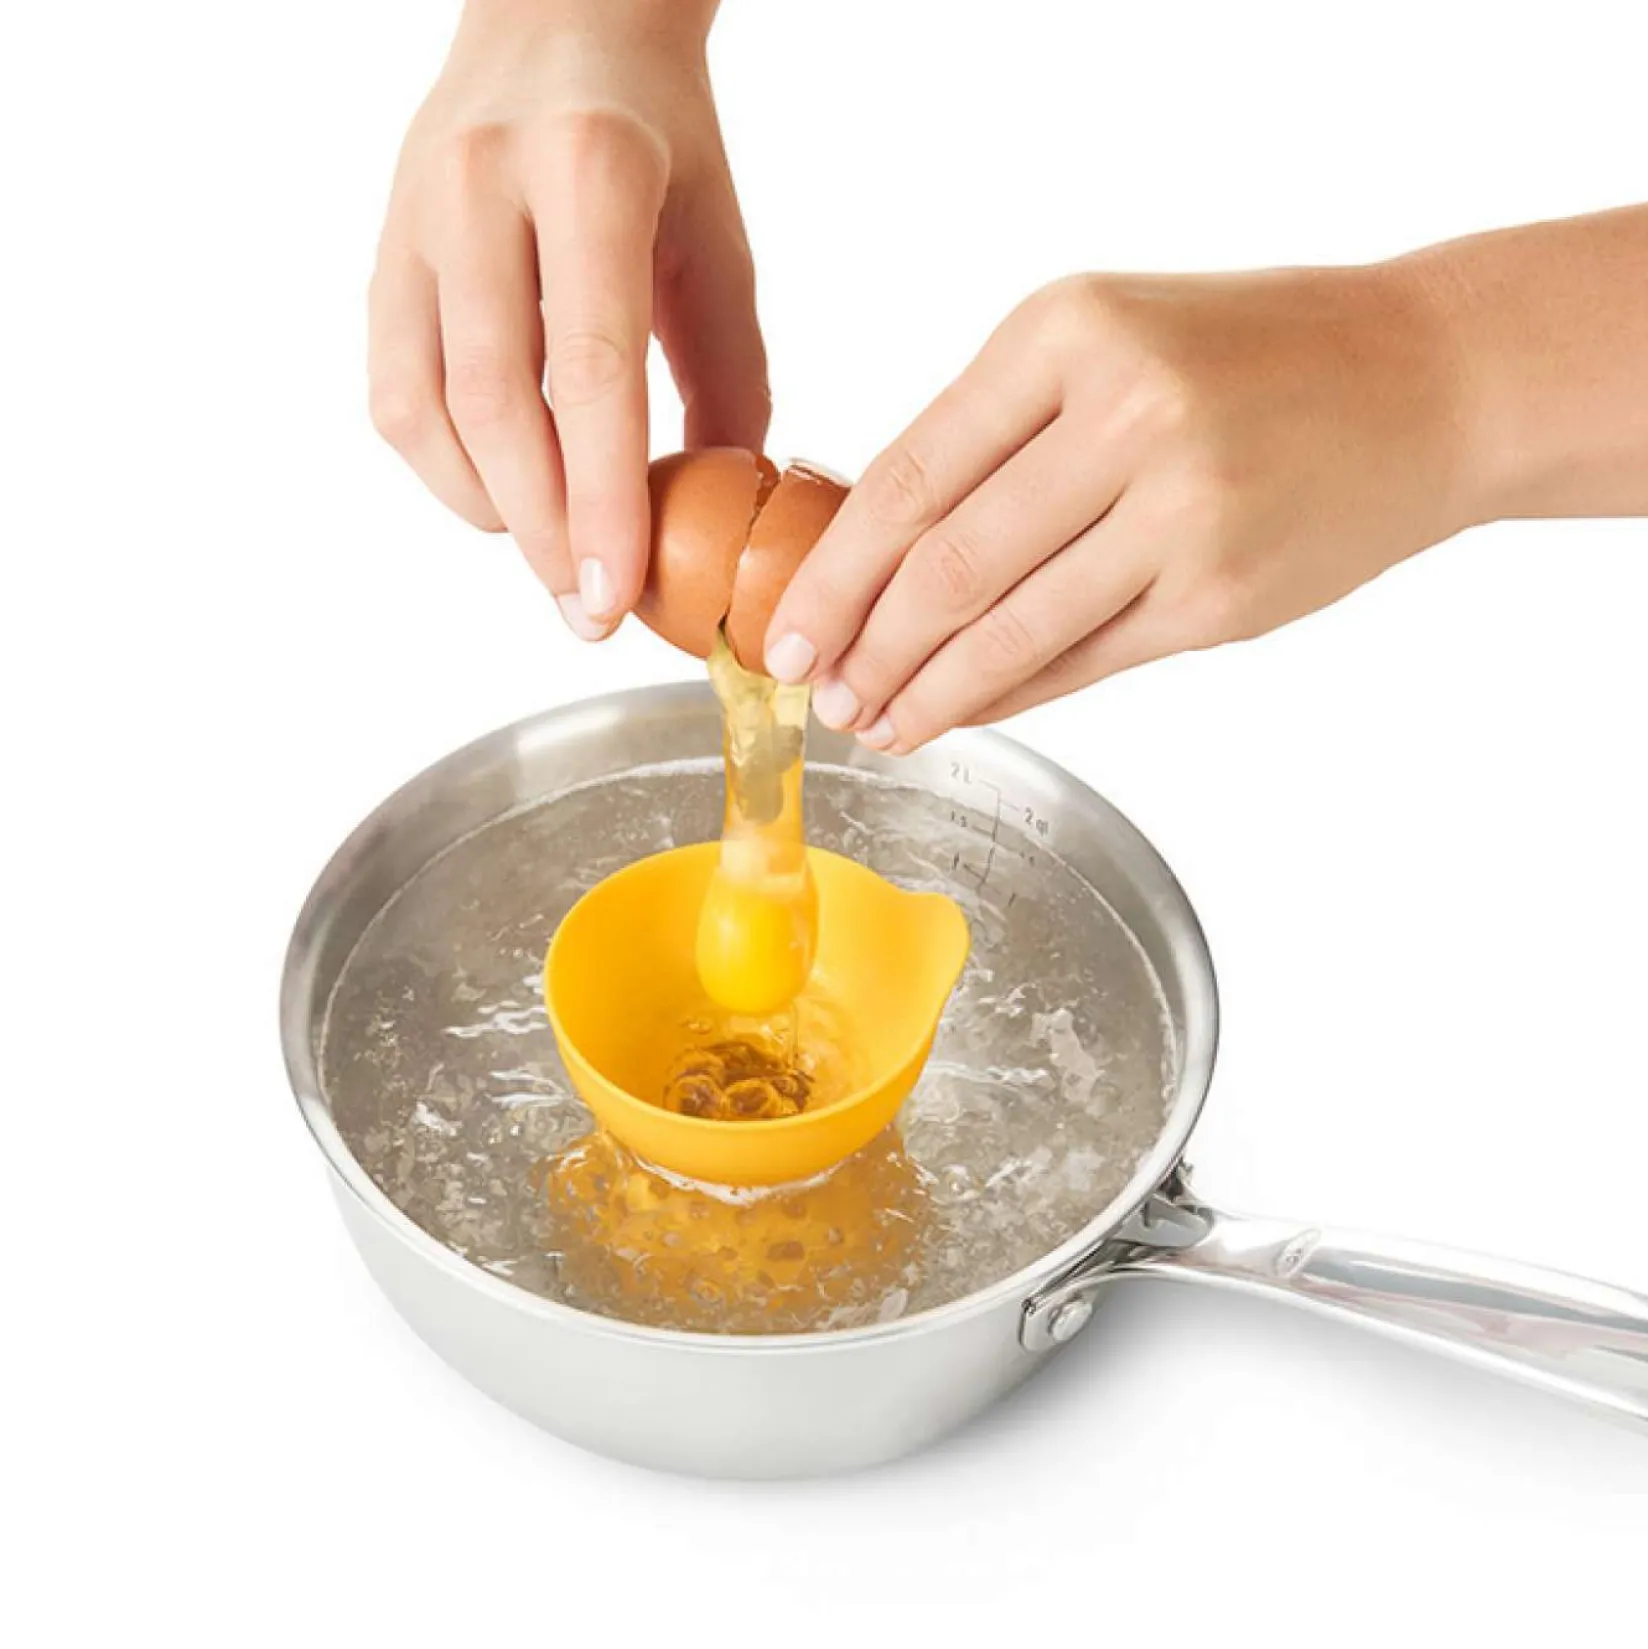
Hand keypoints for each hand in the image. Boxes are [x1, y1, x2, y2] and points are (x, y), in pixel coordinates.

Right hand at [369, 0, 768, 637]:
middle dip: (544, 531)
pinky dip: (447, 469)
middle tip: (590, 612)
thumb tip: (720, 516)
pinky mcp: (379, 255)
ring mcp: (413, 217)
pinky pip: (394, 395)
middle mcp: (483, 187)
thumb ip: (730, 379)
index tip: (615, 598)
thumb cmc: (659, 143)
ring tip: (555, 553)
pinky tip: (505, 494)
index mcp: (593, 173)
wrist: (556, 19)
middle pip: (496, 402)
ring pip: (427, 409)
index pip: (591, 370)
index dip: (601, 501)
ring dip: (492, 510)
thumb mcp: (720, 245)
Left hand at [762, 263, 1469, 749]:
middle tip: (819, 695)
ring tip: (876, 724)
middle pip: (946, 568)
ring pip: (1009, 632)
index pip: (910, 475)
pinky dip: (1008, 697)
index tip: (784, 633)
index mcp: (1069, 332)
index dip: (832, 573)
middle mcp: (1125, 418)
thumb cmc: (1247, 355)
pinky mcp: (1222, 599)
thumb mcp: (1108, 336)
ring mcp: (1182, 515)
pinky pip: (1081, 663)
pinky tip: (960, 713)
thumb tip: (872, 551)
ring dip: (927, 694)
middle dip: (865, 648)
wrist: (1426, 382)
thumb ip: (998, 430)